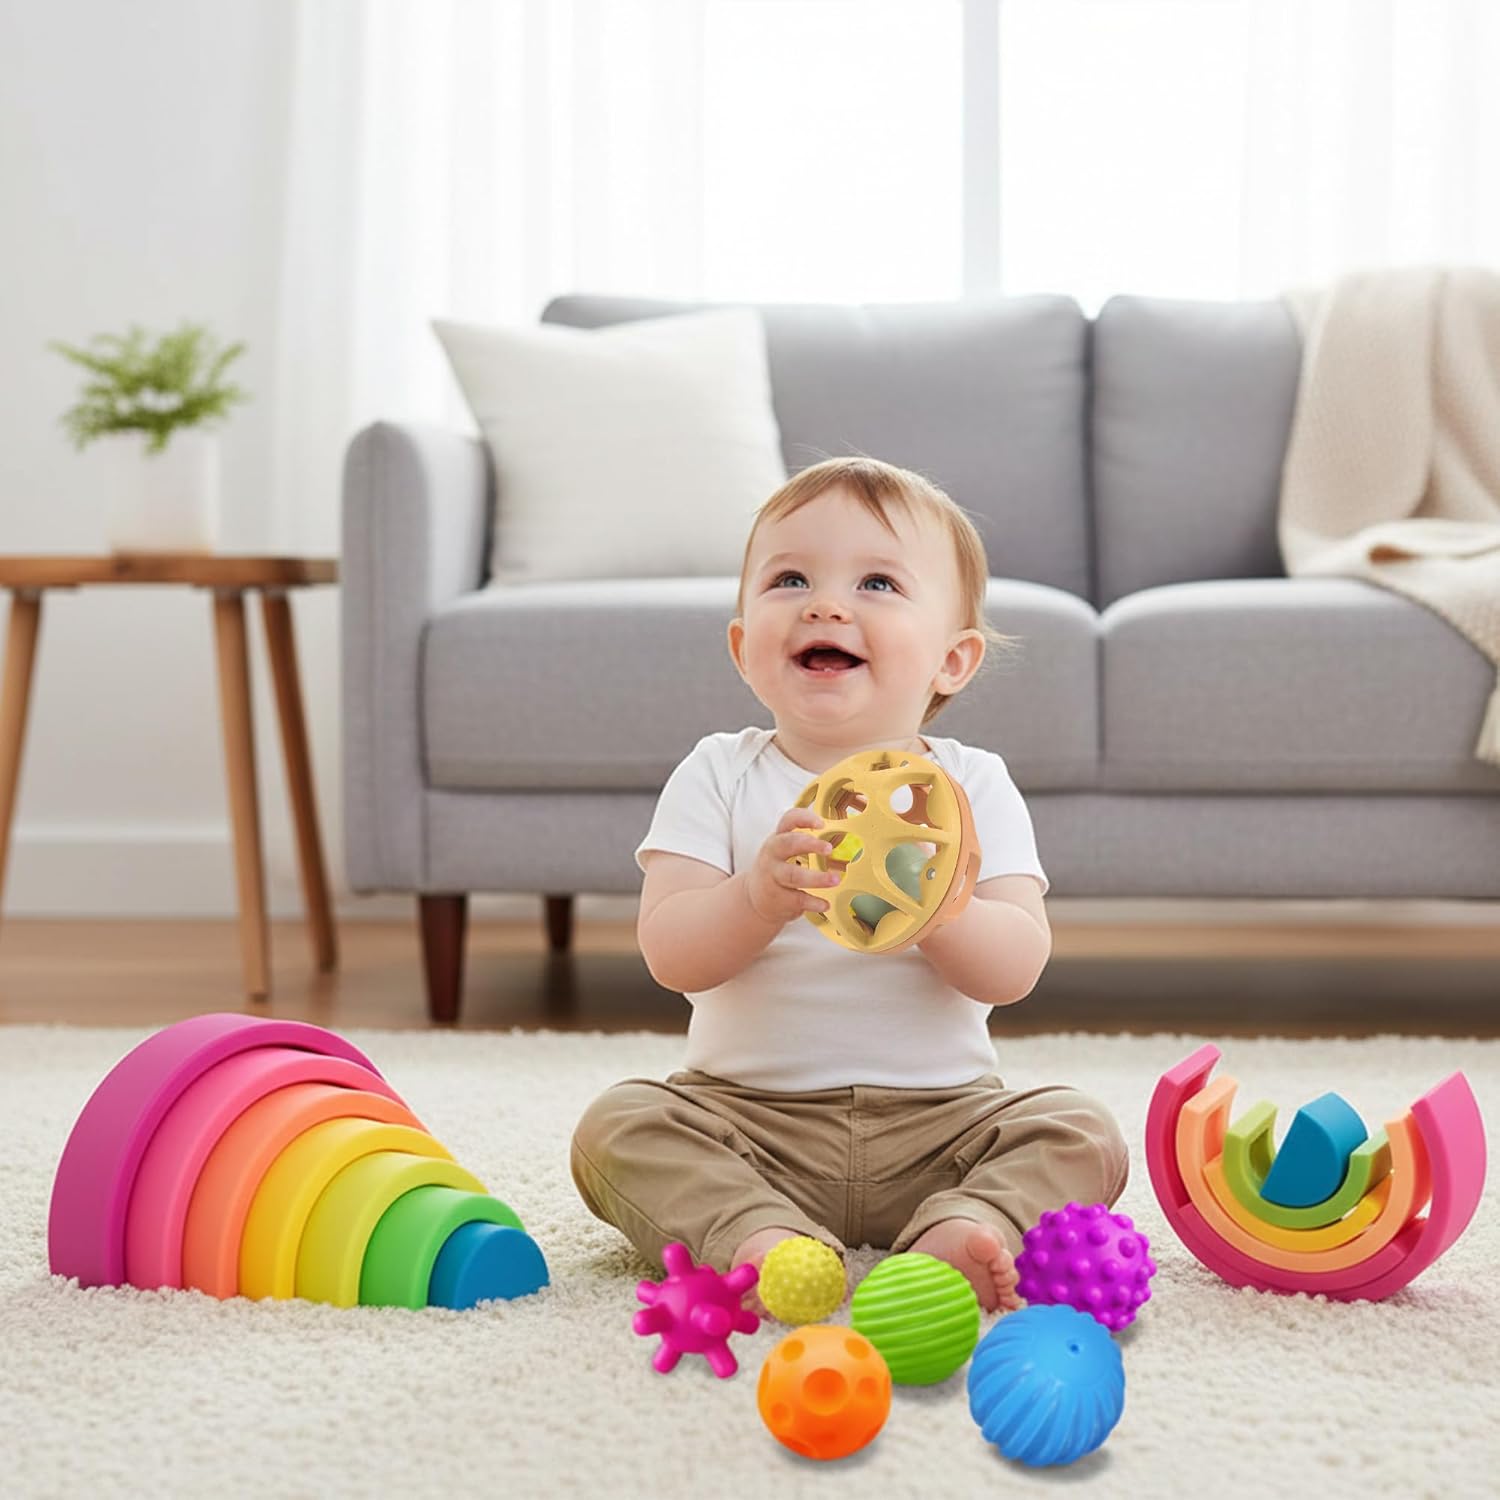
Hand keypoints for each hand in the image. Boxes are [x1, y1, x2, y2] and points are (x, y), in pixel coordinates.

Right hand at [744, 807, 842, 925]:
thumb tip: (841, 832)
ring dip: (817, 877)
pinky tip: (825, 904)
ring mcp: (773, 877)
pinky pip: (797, 899)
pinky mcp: (778, 898)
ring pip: (794, 875)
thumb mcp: (783, 851)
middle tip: (829, 849)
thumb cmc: (777, 870)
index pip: (788, 821)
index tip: (821, 823)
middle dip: (809, 844)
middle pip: (788, 844)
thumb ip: (803, 840)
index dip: (804, 819)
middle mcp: (772, 855)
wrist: (754, 901)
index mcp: (778, 839)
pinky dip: (813, 902)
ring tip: (835, 879)